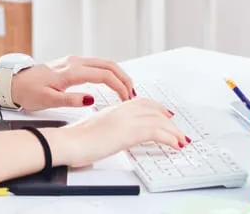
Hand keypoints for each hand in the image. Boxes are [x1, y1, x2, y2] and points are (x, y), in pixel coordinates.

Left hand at [10, 56, 134, 111]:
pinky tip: (112, 81)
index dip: (119, 86)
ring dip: (118, 74)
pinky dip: (109, 71)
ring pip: (103, 62)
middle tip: (133, 93)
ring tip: (127, 89)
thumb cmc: (28, 92)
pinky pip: (96, 64)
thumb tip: (91, 99)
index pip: (104, 75)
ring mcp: (73, 61)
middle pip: (108, 64)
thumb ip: (70, 99)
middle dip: (124, 78)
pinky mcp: (71, 63)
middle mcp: (74, 62)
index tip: (127, 99)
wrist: (13, 82)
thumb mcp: (48, 100)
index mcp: (71, 71)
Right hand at [47, 98, 188, 168]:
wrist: (68, 141)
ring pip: (159, 120)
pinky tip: (175, 145)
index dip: (156, 108)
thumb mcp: (94, 130)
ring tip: (181, 140)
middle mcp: (122, 110)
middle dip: (168, 119)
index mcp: (114, 109)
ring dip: (173, 131)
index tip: (164, 114)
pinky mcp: (129, 131)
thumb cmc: (75, 139)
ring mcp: (126, 119)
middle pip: (153, 109)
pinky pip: (157, 132)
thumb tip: (111, 137)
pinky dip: (170, 138)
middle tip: (178, 129)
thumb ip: (107, 129)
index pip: (141, 103)